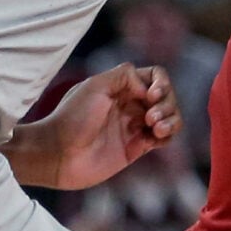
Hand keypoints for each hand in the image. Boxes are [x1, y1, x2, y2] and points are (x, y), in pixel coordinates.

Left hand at [29, 63, 183, 190]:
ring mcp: (134, 126)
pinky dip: (167, 136)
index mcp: (121, 87)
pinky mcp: (136, 148)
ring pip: (169, 117)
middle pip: (166, 97)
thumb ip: (125, 76)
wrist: (59, 154)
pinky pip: (163, 139)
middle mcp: (130, 105)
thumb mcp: (96, 86)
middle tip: (150, 117)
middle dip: (167, 104)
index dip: (161, 84)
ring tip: (156, 129)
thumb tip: (149, 90)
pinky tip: (155, 137)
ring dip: (171, 120)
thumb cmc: (72, 119)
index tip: (151, 96)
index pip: (155, 77)